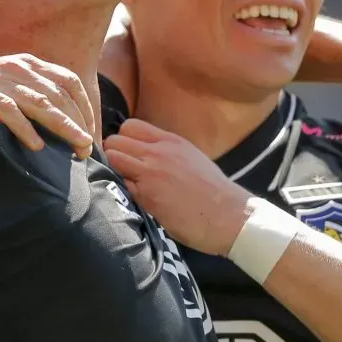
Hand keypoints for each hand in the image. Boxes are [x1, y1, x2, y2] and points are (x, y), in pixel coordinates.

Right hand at [0, 55, 95, 158]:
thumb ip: (35, 97)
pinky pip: (8, 110)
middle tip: (87, 149)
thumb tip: (72, 126)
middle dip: (77, 123)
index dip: (84, 107)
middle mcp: (12, 66)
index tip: (91, 131)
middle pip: (57, 95)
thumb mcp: (8, 89)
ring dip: (62, 128)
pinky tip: (38, 147)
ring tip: (76, 149)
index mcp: (25, 63)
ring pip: (39, 103)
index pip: (68, 81)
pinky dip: (25, 129)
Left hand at [103, 119, 251, 255]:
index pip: (129, 126)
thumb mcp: (191, 157)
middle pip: (115, 141)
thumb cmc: (214, 190)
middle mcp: (158, 152)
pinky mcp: (146, 195)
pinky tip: (134, 199)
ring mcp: (150, 173)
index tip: (127, 153)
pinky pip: (122, 185)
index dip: (123, 140)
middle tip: (121, 170)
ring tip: (126, 184)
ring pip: (112, 159)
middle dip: (112, 154)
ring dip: (113, 171)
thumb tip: (146, 153)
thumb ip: (167, 152)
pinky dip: (122, 191)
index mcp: (170, 141)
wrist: (228, 215)